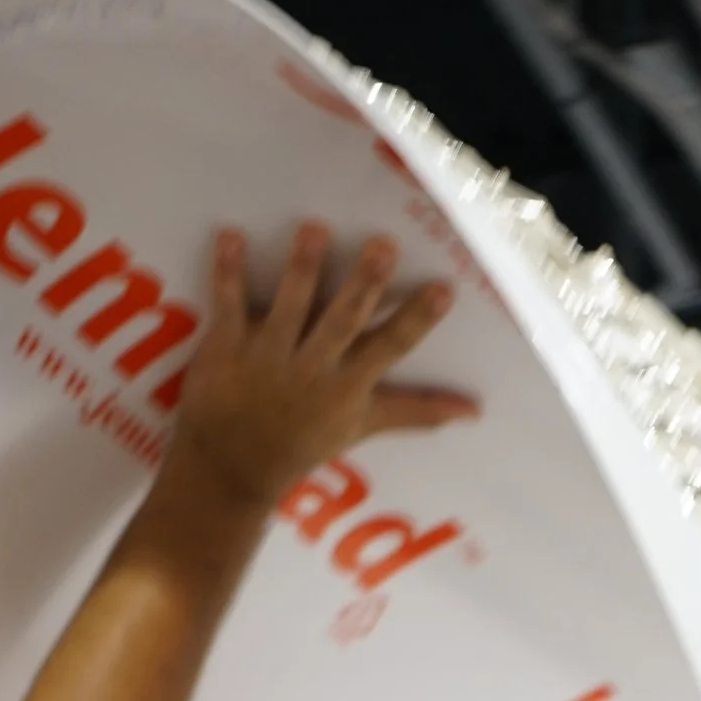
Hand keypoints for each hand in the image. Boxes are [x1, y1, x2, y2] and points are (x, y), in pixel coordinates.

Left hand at [166, 223, 477, 513]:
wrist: (231, 470)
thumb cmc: (301, 444)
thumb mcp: (362, 427)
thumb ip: (415, 411)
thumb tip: (472, 411)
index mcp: (348, 385)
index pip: (390, 347)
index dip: (416, 319)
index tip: (442, 290)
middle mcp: (312, 369)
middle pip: (343, 321)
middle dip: (362, 285)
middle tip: (382, 246)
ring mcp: (268, 357)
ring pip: (289, 308)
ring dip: (301, 270)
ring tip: (314, 230)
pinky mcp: (228, 348)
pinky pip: (228, 306)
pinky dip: (227, 273)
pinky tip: (231, 236)